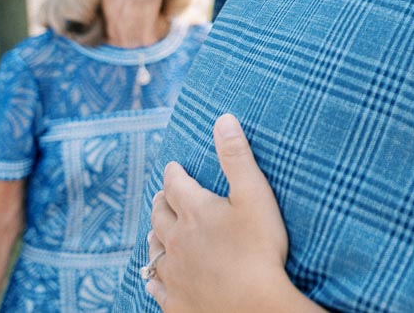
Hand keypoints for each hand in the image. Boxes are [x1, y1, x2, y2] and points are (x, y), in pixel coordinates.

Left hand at [146, 115, 296, 312]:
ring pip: (153, 248)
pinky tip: (154, 276)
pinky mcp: (174, 299)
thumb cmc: (260, 249)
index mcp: (194, 211)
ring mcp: (173, 272)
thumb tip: (223, 119)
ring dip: (154, 235)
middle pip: (158, 214)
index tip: (173, 167)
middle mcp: (176, 239)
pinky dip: (153, 276)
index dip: (174, 173)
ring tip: (156, 230)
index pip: (175, 184)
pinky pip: (155, 285)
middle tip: (163, 195)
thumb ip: (237, 157)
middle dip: (160, 201)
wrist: (254, 305)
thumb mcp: (255, 195)